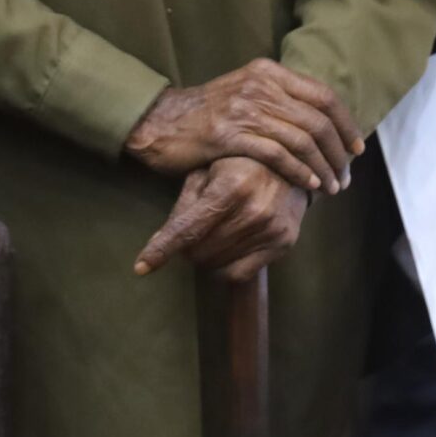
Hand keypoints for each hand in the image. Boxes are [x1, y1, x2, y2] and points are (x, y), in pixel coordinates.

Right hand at [123, 59, 361, 192]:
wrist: (160, 123)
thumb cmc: (206, 114)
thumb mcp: (245, 92)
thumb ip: (279, 99)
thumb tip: (321, 121)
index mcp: (268, 72)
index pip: (323, 95)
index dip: (346, 124)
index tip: (356, 149)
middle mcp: (260, 86)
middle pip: (318, 119)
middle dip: (338, 152)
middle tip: (346, 176)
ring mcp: (245, 109)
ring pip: (302, 139)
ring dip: (322, 167)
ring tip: (331, 187)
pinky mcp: (230, 136)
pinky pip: (277, 155)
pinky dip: (299, 172)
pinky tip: (308, 185)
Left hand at [133, 156, 308, 279]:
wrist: (295, 163)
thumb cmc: (241, 163)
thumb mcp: (208, 172)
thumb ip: (184, 206)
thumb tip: (157, 244)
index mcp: (231, 185)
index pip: (187, 229)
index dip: (161, 250)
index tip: (140, 268)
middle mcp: (253, 209)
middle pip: (199, 251)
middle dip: (186, 248)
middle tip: (192, 232)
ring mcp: (271, 228)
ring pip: (216, 264)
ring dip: (205, 256)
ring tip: (212, 234)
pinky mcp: (284, 243)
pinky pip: (239, 273)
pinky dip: (224, 268)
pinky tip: (226, 250)